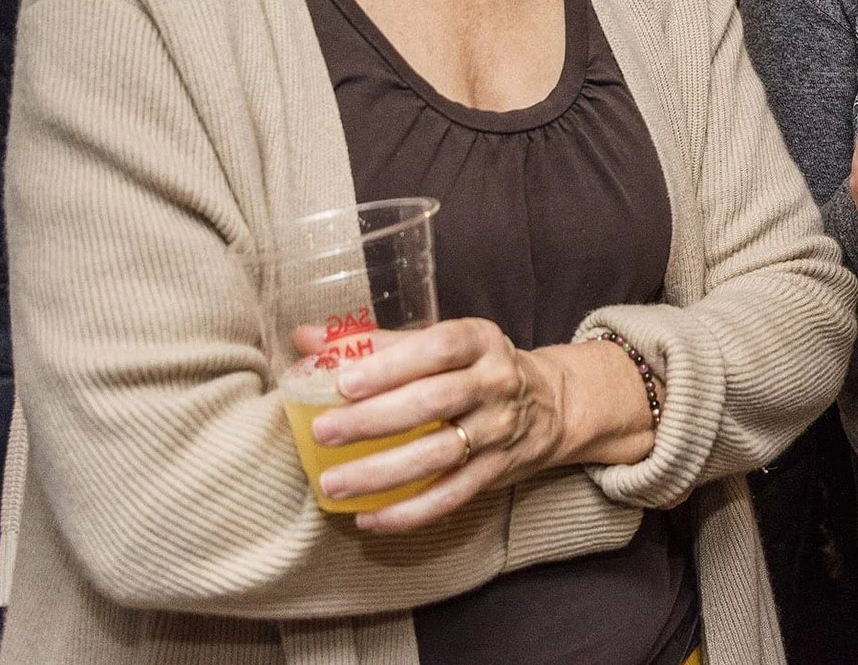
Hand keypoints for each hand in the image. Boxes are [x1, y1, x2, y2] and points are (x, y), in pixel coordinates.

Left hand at [305, 318, 653, 531]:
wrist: (550, 403)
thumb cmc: (475, 367)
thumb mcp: (442, 343)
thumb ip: (376, 342)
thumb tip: (306, 338)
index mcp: (480, 341)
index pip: (438, 348)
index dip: (391, 365)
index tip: (344, 382)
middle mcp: (494, 383)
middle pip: (433, 402)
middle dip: (374, 420)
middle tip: (323, 432)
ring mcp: (498, 431)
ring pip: (438, 455)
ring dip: (382, 473)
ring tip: (332, 483)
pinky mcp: (495, 473)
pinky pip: (451, 497)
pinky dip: (408, 512)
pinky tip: (368, 518)